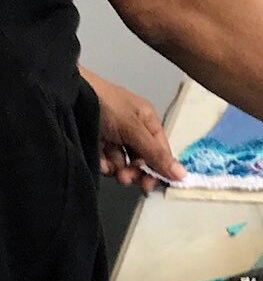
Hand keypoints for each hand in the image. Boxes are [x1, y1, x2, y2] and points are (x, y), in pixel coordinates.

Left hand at [82, 69, 184, 192]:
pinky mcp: (95, 143)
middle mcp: (132, 128)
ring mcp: (113, 136)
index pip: (160, 149)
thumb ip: (155, 154)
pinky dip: (103, 164)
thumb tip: (181, 175)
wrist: (64, 95)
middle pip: (142, 158)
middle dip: (136, 170)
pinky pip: (105, 160)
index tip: (152, 185)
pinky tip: (99, 162)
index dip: (159, 167)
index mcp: (146, 120)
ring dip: (119, 169)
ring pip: (123, 162)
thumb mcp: (133, 129)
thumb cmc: (104, 105)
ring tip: (112, 171)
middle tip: (128, 179)